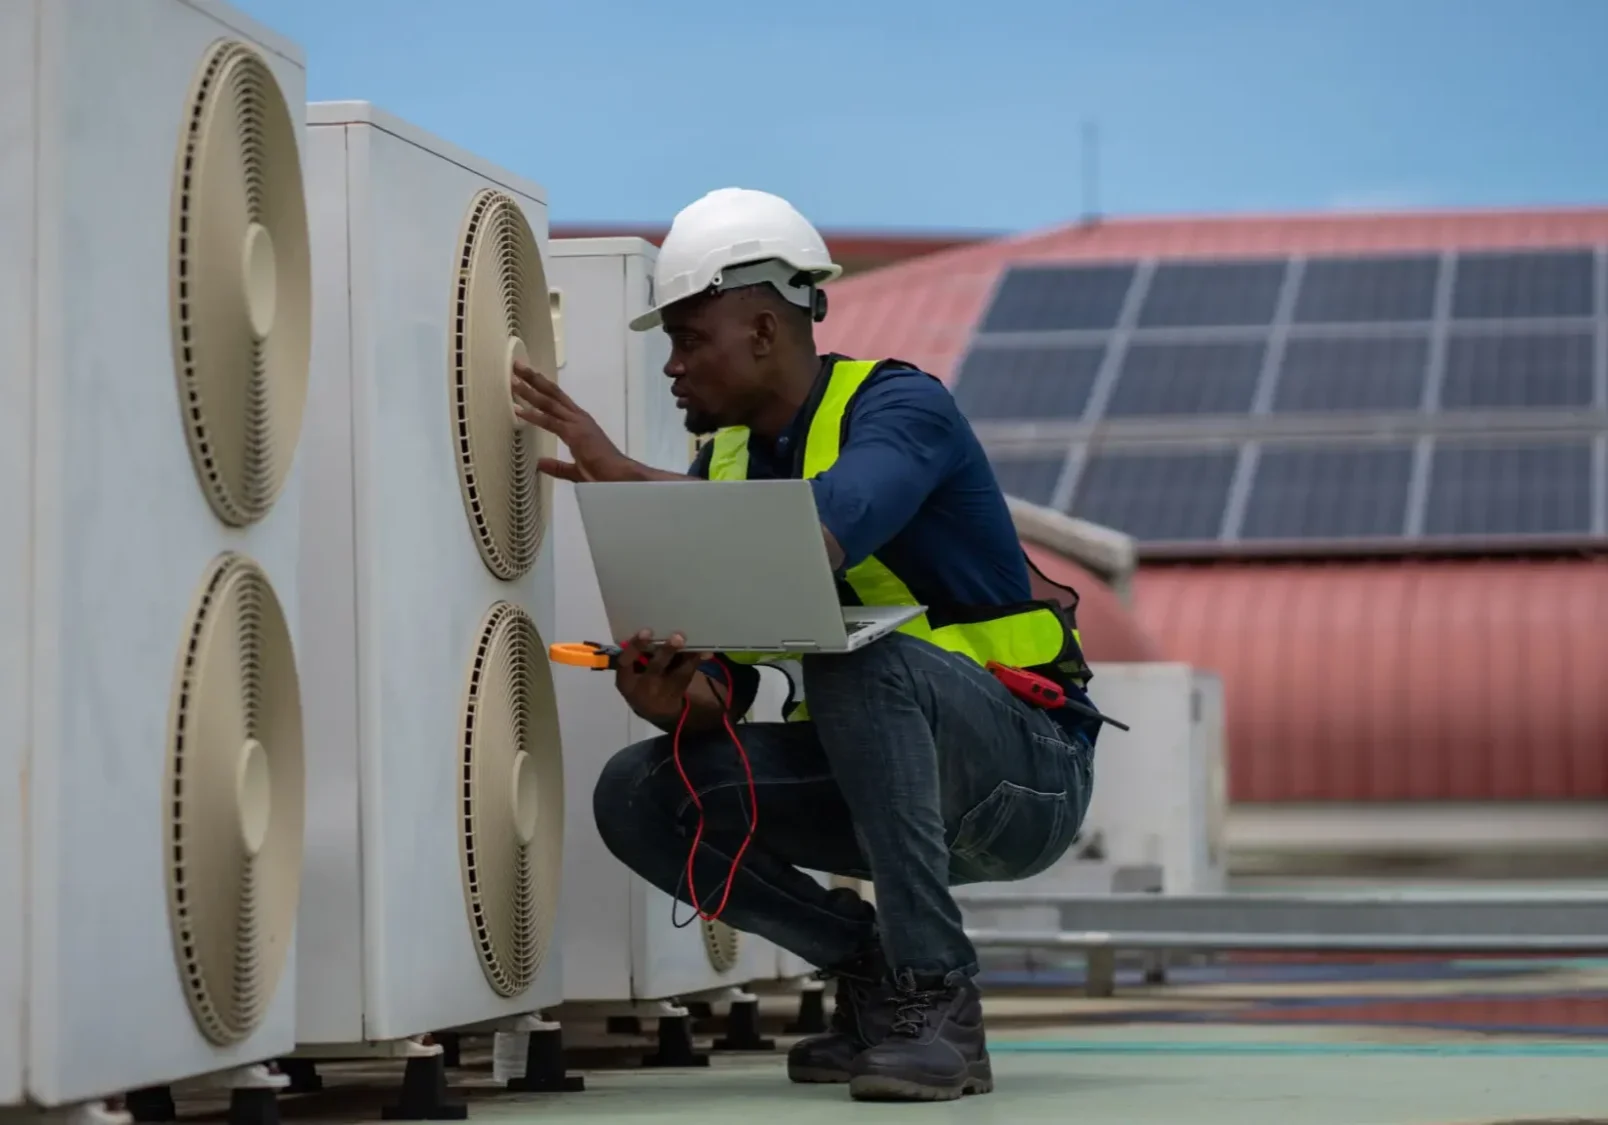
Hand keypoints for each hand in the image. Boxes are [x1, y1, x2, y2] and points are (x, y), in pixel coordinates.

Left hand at [510, 359, 631, 481]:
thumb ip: (557, 466)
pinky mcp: (574, 434)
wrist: (620, 478)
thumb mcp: (575, 470)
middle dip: (533, 379)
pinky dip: (533, 415)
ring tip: (513, 379)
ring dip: (530, 390)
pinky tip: (519, 409)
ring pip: (549, 402)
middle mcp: (578, 418)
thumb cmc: (603, 474)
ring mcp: (577, 424)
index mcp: (580, 422)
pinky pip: (550, 422)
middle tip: (517, 365)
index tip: (525, 377)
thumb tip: (540, 463)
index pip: (558, 400)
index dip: (541, 387)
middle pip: (552, 393)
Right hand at [615, 630, 711, 725]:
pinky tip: (705, 653)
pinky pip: (689, 675)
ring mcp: (663, 693)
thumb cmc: (639, 680)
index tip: (647, 631)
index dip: (635, 646)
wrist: (655, 710)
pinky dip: (696, 662)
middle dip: (667, 651)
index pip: (626, 663)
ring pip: (677, 673)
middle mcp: (644, 687)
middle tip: (678, 636)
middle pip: (656, 668)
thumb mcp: (630, 672)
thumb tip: (650, 628)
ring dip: (688, 658)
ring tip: (696, 646)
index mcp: (626, 680)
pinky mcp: (679, 692)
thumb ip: (637, 653)